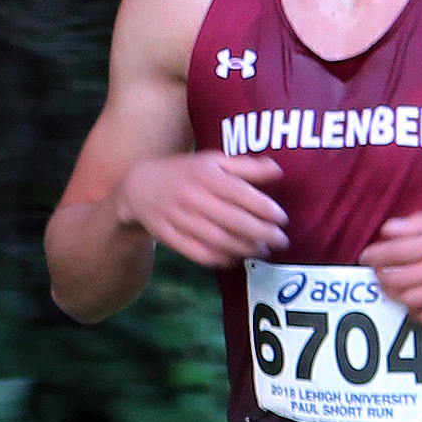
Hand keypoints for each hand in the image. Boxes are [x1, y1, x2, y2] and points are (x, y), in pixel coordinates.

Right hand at [115, 152, 288, 267]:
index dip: (266, 209)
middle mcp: (192, 197)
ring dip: (245, 249)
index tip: (282, 218)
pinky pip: (199, 253)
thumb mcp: (212, 161)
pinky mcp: (169, 237)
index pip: (242, 195)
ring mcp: (179, 219)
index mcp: (205, 175)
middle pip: (234, 221)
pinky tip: (236, 258)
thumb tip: (279, 171)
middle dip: (263, 234)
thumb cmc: (185, 172)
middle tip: (281, 241)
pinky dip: (221, 259)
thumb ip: (246, 166)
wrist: (139, 186)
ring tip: (263, 251)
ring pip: (218, 240)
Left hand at [360, 209, 421, 324]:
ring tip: (390, 287)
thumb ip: (419, 223)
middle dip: (379, 276)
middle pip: (396, 279)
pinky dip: (414, 313)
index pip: (394, 252)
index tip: (367, 256)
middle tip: (376, 272)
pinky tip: (412, 303)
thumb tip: (388, 229)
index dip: (374, 256)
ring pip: (409, 300)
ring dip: (393, 295)